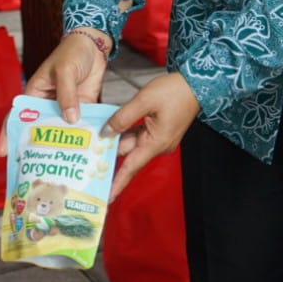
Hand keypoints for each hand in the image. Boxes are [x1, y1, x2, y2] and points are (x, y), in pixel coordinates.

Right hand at [0, 32, 107, 156]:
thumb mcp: (64, 71)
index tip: (4, 152)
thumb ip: (67, 95)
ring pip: (61, 131)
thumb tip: (70, 119)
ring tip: (62, 167)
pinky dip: (83, 137)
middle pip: (39, 129)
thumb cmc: (71, 53)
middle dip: (36, 147)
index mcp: (34, 94)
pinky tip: (86, 152)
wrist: (93, 45)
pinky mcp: (83, 110)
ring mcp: (65, 109)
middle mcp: (48, 105)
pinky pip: (81, 126)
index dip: (8, 134)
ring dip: (62, 145)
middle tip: (34, 169)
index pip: (17, 116)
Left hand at [103, 74, 200, 199]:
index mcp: (156, 142)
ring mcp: (159, 139)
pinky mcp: (159, 131)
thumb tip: (106, 132)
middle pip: (129, 153)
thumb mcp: (144, 100)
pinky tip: (111, 128)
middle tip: (87, 162)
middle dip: (109, 155)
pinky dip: (126, 133)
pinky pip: (138, 135)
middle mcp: (158, 145)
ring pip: (132, 143)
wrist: (195, 85)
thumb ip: (123, 117)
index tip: (107, 197)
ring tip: (94, 143)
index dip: (118, 182)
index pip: (132, 167)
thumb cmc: (174, 91)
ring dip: (116, 141)